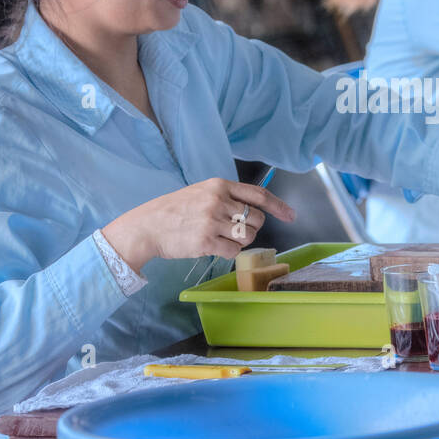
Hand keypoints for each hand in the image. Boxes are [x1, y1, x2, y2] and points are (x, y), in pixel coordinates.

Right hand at [102, 178, 295, 271]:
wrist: (148, 225)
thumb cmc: (175, 210)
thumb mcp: (201, 192)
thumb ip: (226, 197)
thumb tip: (254, 209)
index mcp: (219, 186)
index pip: (258, 195)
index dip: (278, 206)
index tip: (291, 215)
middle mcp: (218, 201)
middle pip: (256, 219)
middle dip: (251, 228)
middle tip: (234, 230)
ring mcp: (212, 222)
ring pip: (247, 237)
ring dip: (240, 241)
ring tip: (222, 238)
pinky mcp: (205, 242)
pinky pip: (233, 251)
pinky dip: (228, 252)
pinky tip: (213, 247)